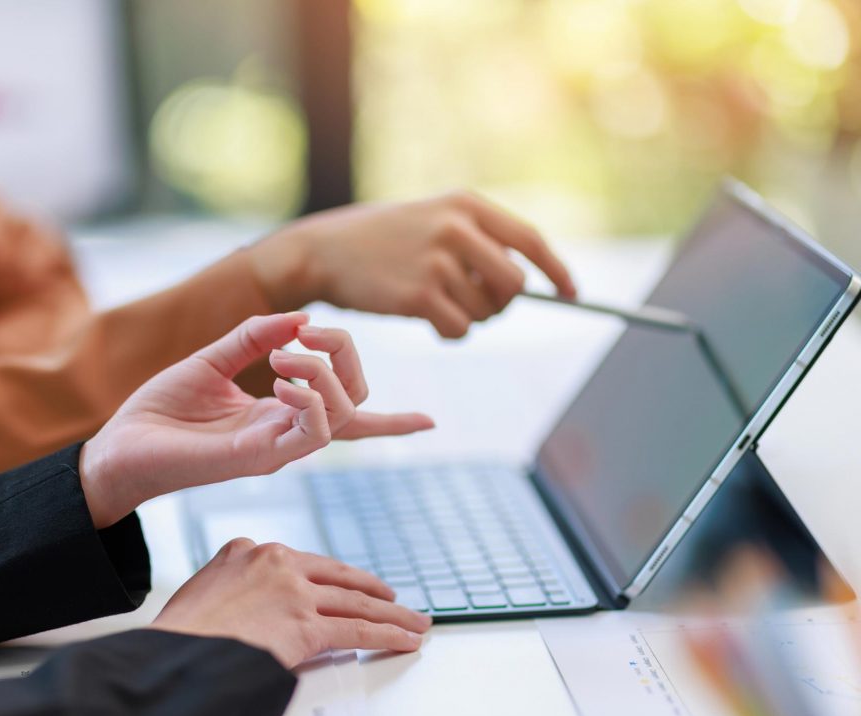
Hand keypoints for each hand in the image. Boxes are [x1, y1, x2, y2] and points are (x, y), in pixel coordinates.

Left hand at [79, 312, 432, 527]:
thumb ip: (254, 337)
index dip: (395, 423)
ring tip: (281, 358)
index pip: (350, 420)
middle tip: (301, 334)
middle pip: (355, 397)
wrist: (119, 447)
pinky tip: (281, 382)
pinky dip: (311, 398)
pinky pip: (313, 431)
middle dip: (344, 352)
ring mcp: (278, 447)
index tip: (430, 421)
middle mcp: (287, 433)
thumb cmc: (160, 410)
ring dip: (323, 371)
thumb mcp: (211, 359)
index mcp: (280, 412)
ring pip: (343, 412)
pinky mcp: (260, 457)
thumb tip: (300, 318)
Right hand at [151, 538, 430, 667]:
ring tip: (414, 622)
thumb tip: (255, 614)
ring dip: (391, 614)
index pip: (301, 562)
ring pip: (355, 602)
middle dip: (372, 590)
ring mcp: (293, 591)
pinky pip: (358, 630)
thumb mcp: (202, 593)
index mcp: (244, 550)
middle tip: (393, 598)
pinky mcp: (306, 624)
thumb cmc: (180, 637)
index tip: (346, 583)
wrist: (174, 656)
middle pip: (337, 576)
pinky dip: (388, 635)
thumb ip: (233, 589)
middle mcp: (274, 562)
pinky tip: (406, 639)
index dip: (330, 576)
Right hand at [249, 191, 574, 337]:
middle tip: (477, 306)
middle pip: (514, 285)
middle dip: (501, 305)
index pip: (530, 240)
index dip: (556, 270)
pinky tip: (427, 320)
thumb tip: (523, 282)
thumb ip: (476, 240)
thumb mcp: (432, 219)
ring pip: (485, 313)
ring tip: (436, 304)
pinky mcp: (417, 296)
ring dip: (469, 319)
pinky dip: (450, 333)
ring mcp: (436, 262)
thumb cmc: (381, 241)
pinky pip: (459, 330)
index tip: (571, 293)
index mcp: (465, 204)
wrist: (322, 251)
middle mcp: (455, 228)